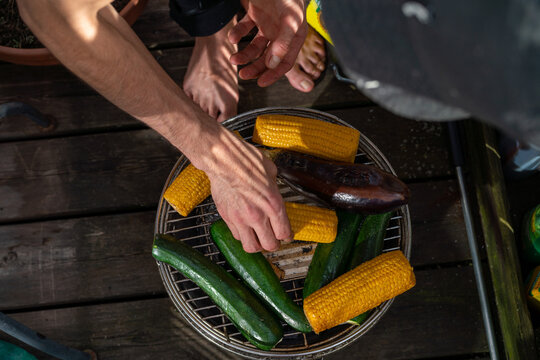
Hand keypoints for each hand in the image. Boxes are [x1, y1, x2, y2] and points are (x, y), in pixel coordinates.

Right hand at [198, 127, 291, 251]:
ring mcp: (240, 219)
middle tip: (273, 240)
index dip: (287, 236)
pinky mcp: (227, 217)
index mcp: (273, 204)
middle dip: (273, 244)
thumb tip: (274, 190)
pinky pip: (237, 236)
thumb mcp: (271, 171)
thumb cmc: (246, 160)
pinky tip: (245, 228)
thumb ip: (274, 187)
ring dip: (257, 244)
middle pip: (269, 245)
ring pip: (251, 246)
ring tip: (258, 238)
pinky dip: (243, 235)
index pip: (284, 232)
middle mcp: (258, 215)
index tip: (286, 236)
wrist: (222, 159)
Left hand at [229, 0, 306, 86]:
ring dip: (244, 55)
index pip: (285, 62)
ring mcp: (267, 24)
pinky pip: (245, 30)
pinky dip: (237, 35)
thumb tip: (273, 64)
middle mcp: (281, 33)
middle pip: (268, 58)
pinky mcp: (255, 14)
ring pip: (255, 47)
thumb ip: (284, 42)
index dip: (273, 74)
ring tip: (234, 59)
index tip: (260, 83)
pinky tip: (231, 38)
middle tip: (243, 74)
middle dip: (255, 68)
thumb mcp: (289, 20)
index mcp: (294, 36)